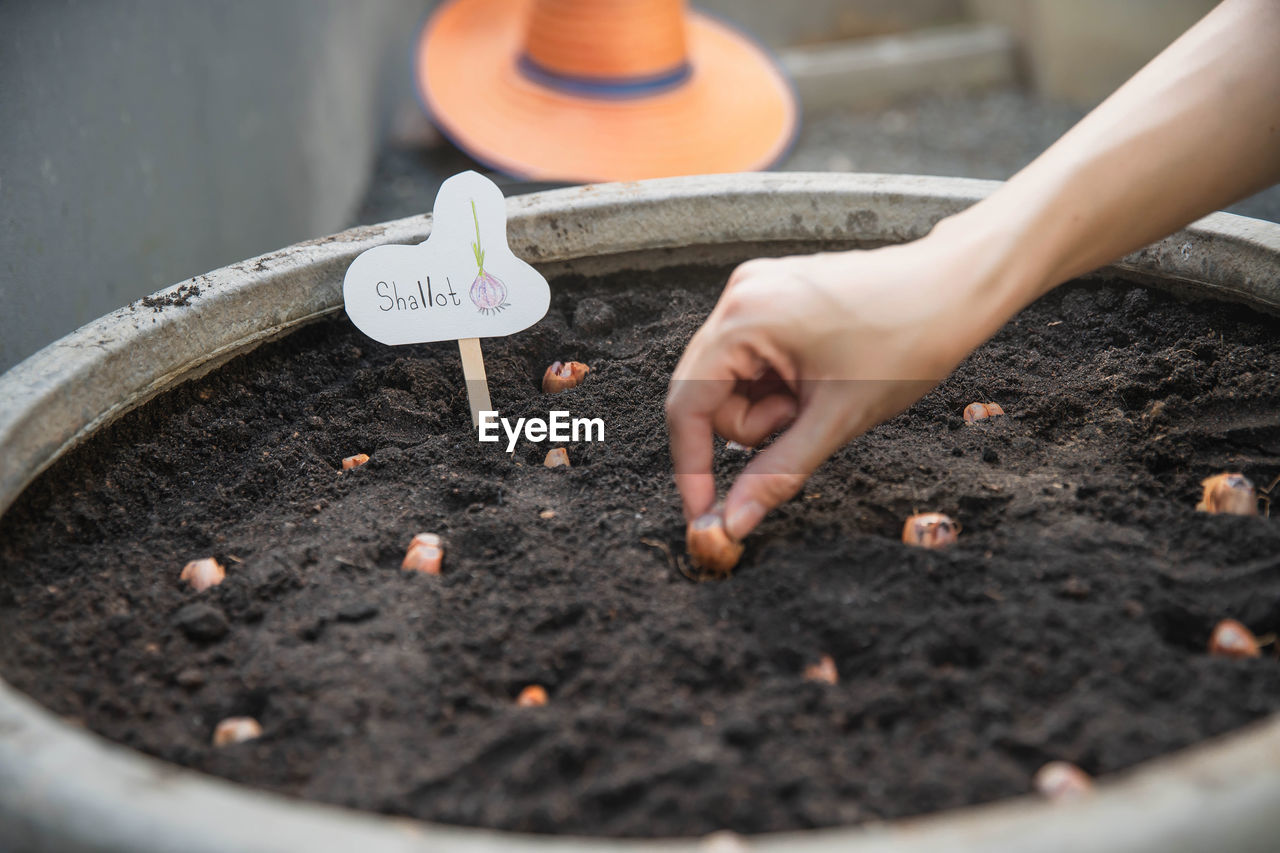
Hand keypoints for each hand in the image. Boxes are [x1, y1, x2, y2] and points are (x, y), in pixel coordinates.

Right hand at [665, 219, 1024, 538]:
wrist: (957, 288)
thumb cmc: (908, 341)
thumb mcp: (837, 420)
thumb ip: (775, 474)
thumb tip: (730, 523)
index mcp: (745, 318)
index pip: (687, 406)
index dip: (691, 466)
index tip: (704, 512)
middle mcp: (739, 296)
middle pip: (707, 394)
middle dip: (752, 425)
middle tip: (805, 420)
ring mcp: (755, 291)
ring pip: (731, 382)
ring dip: (769, 406)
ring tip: (820, 395)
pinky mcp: (773, 295)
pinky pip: (752, 360)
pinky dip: (777, 384)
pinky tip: (818, 378)